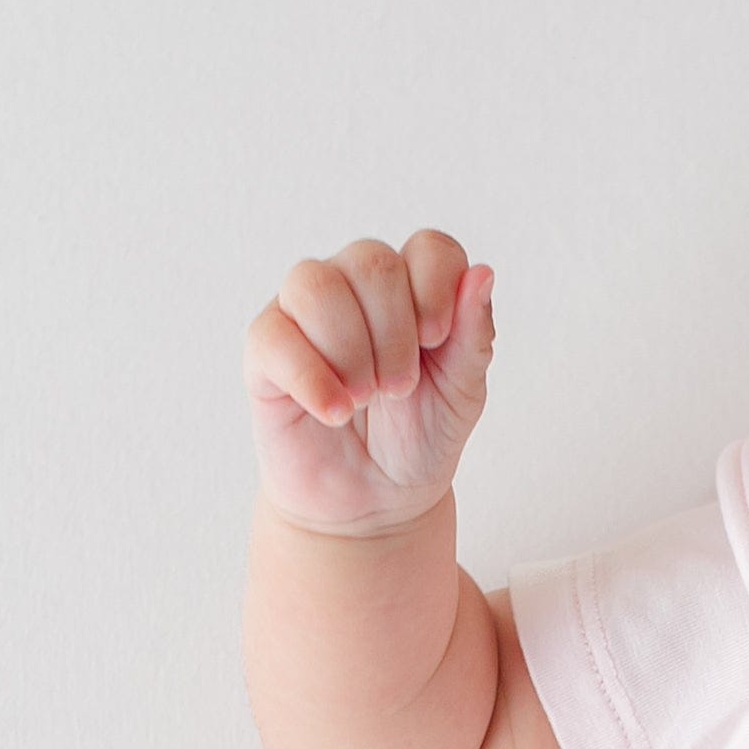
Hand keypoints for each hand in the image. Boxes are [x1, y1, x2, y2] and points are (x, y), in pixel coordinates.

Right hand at [245, 231, 493, 539]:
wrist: (376, 500)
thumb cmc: (420, 436)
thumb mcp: (462, 392)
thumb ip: (473, 334)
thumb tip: (483, 272)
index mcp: (412, 288)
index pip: (430, 247)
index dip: (436, 288)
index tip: (437, 342)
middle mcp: (354, 286)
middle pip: (371, 262)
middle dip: (395, 334)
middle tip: (400, 388)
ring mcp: (303, 313)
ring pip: (315, 285)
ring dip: (352, 351)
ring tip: (367, 399)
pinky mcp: (265, 350)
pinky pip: (274, 336)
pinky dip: (312, 378)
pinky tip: (335, 412)